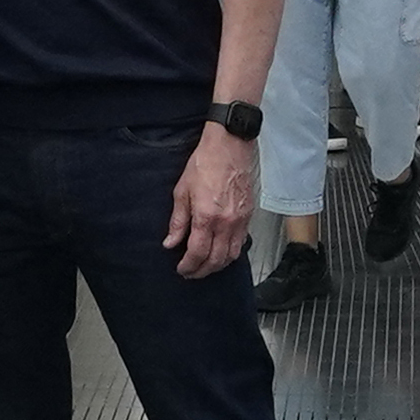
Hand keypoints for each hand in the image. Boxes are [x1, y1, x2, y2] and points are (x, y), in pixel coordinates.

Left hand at [169, 123, 260, 277]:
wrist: (230, 146)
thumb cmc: (205, 163)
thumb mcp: (182, 191)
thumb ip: (178, 221)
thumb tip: (170, 242)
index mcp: (207, 216)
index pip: (198, 253)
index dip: (188, 266)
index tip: (181, 269)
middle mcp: (226, 222)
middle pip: (216, 260)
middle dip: (202, 271)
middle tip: (191, 273)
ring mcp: (240, 220)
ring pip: (232, 255)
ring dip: (218, 266)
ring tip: (205, 266)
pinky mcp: (249, 215)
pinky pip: (241, 243)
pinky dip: (230, 253)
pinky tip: (221, 252)